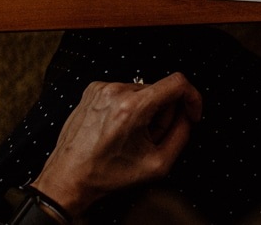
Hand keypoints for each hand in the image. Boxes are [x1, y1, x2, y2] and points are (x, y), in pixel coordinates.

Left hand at [30, 73, 202, 218]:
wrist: (68, 177)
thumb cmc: (106, 174)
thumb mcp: (157, 164)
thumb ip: (181, 135)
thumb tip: (187, 116)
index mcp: (133, 107)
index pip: (178, 82)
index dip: (192, 97)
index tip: (191, 113)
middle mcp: (116, 91)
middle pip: (159, 91)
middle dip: (163, 114)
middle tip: (150, 138)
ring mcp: (102, 88)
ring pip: (142, 91)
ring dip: (145, 111)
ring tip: (129, 137)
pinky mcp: (92, 90)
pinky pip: (124, 92)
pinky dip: (128, 107)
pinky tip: (117, 128)